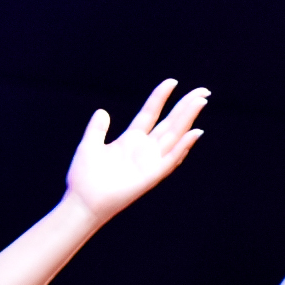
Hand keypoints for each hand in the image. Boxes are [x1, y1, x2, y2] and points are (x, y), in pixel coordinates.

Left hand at [64, 79, 209, 221]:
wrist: (82, 202)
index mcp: (130, 140)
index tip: (171, 82)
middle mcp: (143, 150)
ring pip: (174, 136)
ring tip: (201, 102)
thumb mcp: (90, 145)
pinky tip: (194, 132)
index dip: (160, 97)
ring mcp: (149, 162)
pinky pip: (171, 160)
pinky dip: (183, 147)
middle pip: (169, 123)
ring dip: (188, 120)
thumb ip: (97, 129)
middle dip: (185, 106)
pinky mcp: (151, 177)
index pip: (150, 113)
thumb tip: (102, 112)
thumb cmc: (84, 178)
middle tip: (203, 90)